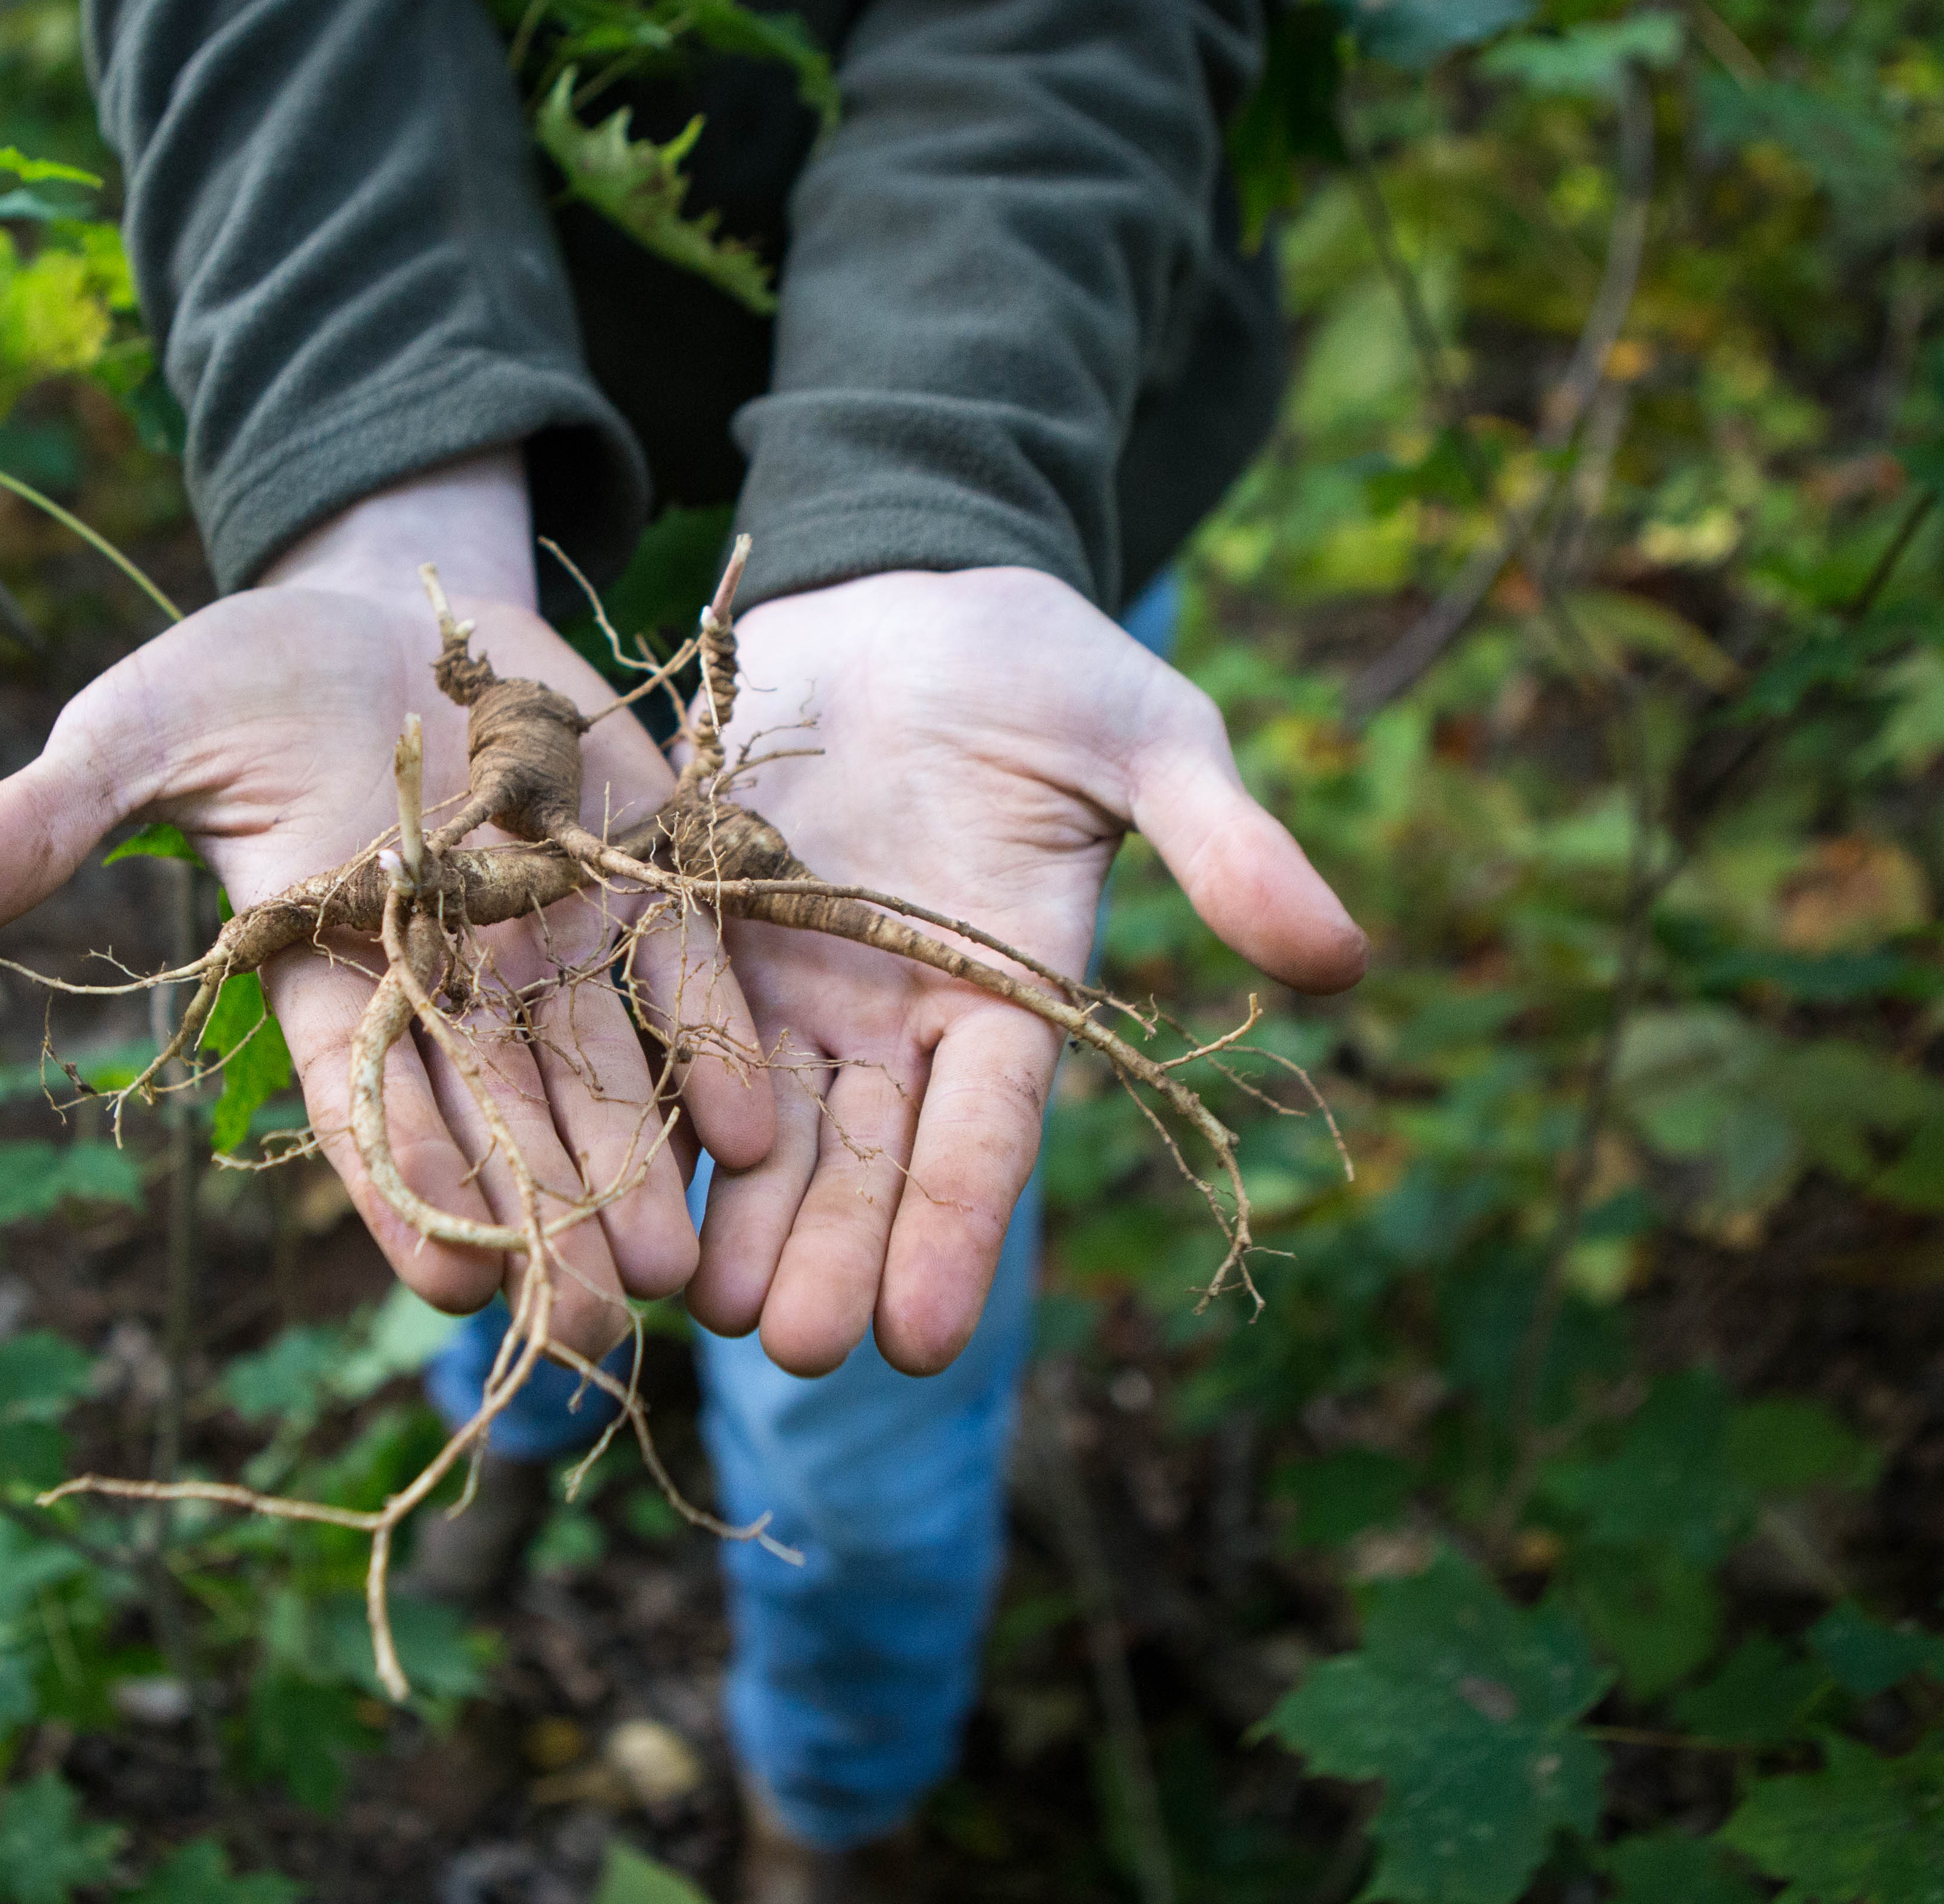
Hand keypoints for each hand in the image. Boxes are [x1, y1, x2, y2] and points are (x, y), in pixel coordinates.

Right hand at [0, 455, 774, 1356]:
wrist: (390, 600)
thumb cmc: (243, 677)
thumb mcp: (140, 728)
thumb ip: (50, 818)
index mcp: (325, 964)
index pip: (364, 1104)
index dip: (407, 1189)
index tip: (451, 1282)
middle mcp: (447, 974)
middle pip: (498, 1118)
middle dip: (547, 1223)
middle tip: (589, 1333)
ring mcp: (549, 931)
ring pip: (601, 1072)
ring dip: (640, 1171)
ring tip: (680, 1272)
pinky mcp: (638, 870)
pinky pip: (684, 973)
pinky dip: (716, 1045)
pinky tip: (754, 1126)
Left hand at [684, 566, 1365, 1376]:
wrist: (904, 592)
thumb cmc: (1047, 668)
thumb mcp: (1149, 741)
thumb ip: (1225, 848)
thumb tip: (1344, 958)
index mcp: (1005, 994)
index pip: (983, 1138)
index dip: (951, 1232)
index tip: (920, 1337)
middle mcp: (890, 1015)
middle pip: (859, 1158)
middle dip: (828, 1256)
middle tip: (793, 1351)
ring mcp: (785, 979)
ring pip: (753, 1125)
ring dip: (729, 1217)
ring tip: (695, 1310)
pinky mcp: (693, 924)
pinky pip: (659, 1026)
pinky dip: (635, 1102)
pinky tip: (599, 1182)